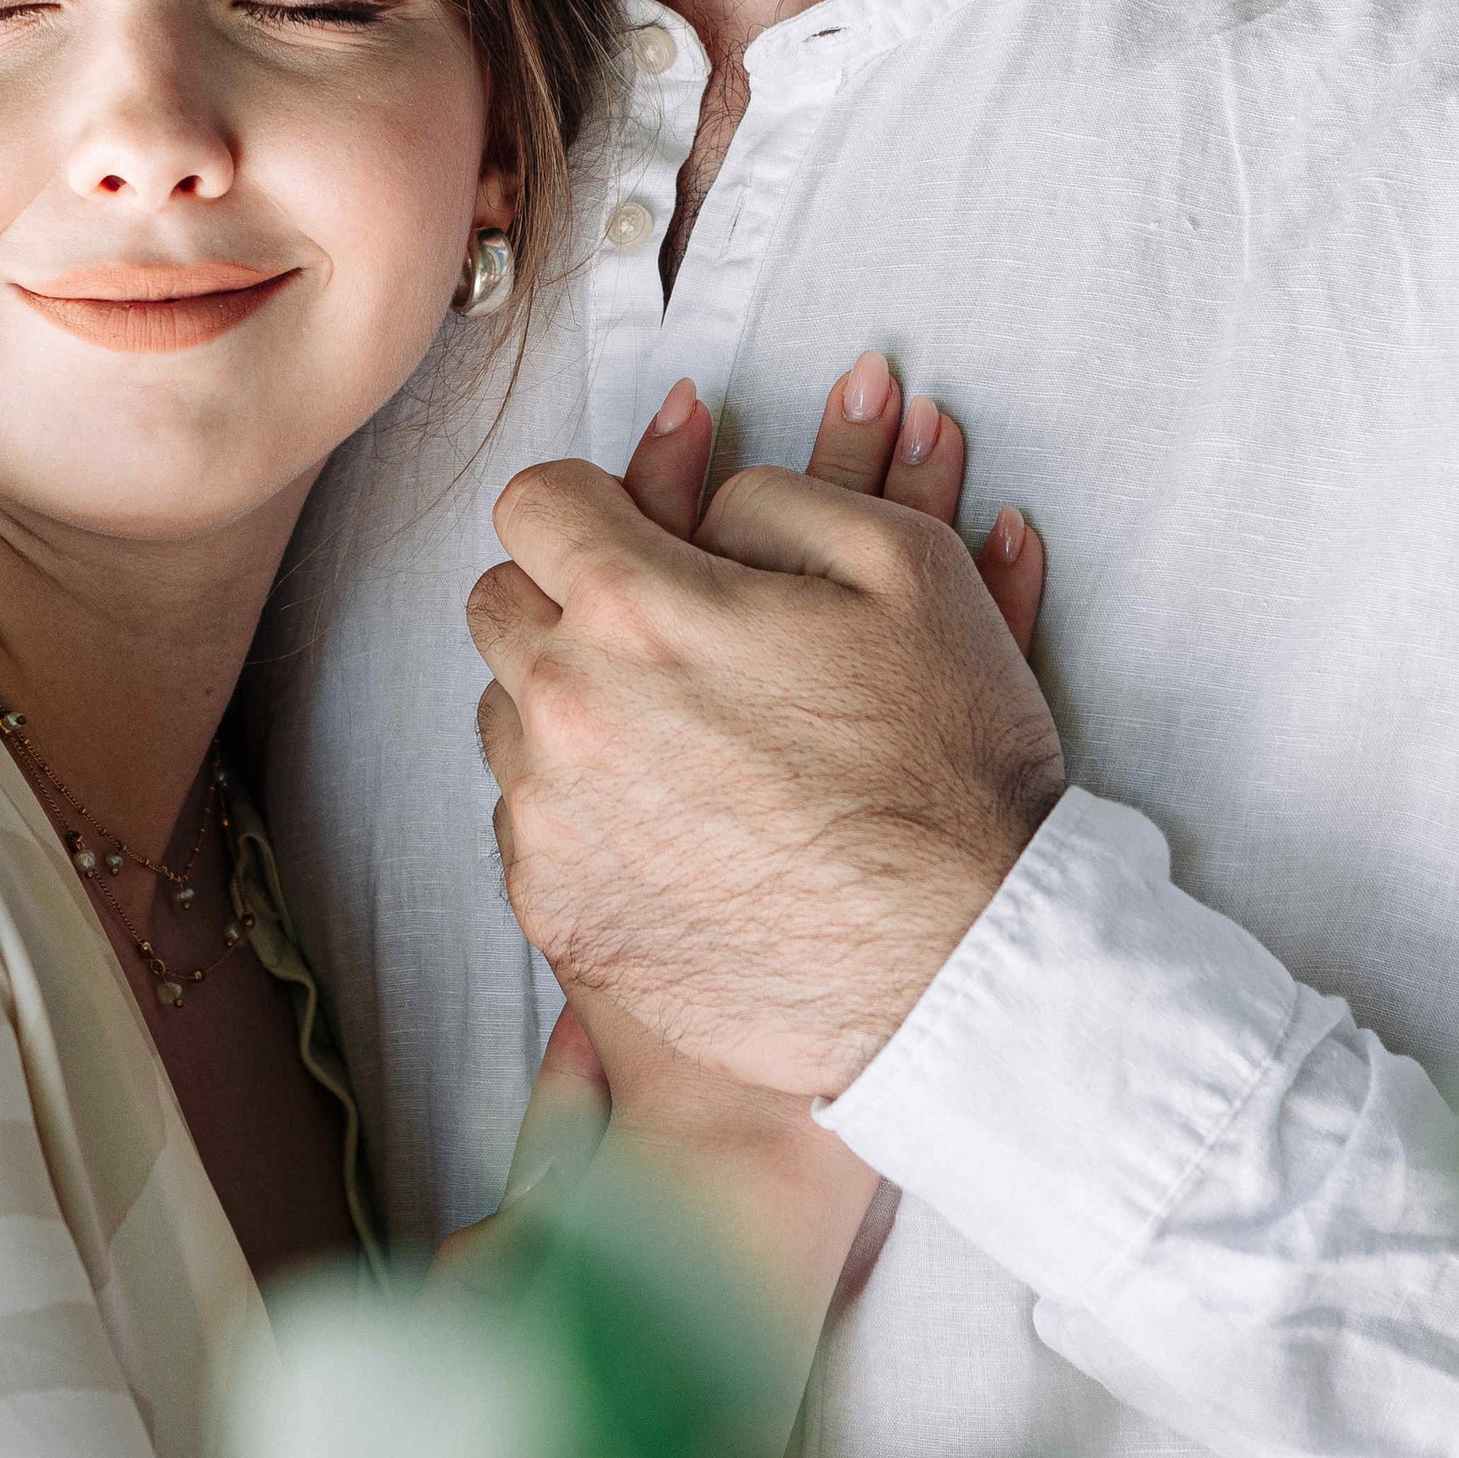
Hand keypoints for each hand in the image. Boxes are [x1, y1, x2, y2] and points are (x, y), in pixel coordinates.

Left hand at [469, 356, 1065, 1100]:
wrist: (960, 959)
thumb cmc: (947, 755)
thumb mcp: (907, 561)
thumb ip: (770, 498)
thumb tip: (694, 510)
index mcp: (636, 608)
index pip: (531, 504)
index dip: (593, 504)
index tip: (638, 533)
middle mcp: (567, 711)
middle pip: (498, 605)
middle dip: (567, 598)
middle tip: (664, 633)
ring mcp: (550, 823)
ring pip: (505, 714)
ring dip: (569, 704)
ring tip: (679, 732)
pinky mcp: (557, 912)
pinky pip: (525, 822)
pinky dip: (580, 807)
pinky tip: (675, 819)